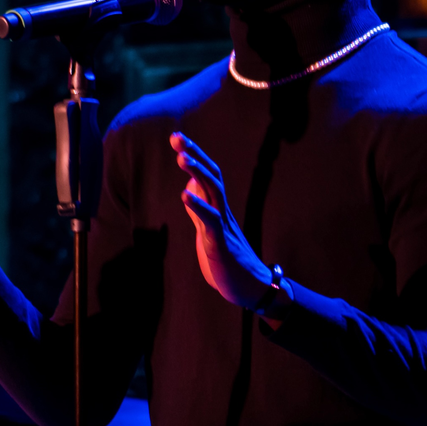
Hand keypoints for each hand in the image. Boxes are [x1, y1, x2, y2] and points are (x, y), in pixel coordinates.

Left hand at [170, 132, 270, 310]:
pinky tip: (184, 195)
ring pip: (214, 192)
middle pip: (212, 175)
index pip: (208, 175)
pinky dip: (198, 206)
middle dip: (194, 154)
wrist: (250, 289)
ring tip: (182, 157)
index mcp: (218, 209)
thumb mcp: (209, 232)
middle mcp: (223, 212)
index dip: (194, 154)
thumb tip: (189, 188)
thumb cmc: (228, 262)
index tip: (177, 137)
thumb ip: (199, 210)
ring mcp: (224, 227)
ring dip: (198, 173)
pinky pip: (211, 221)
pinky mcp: (221, 244)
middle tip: (176, 136)